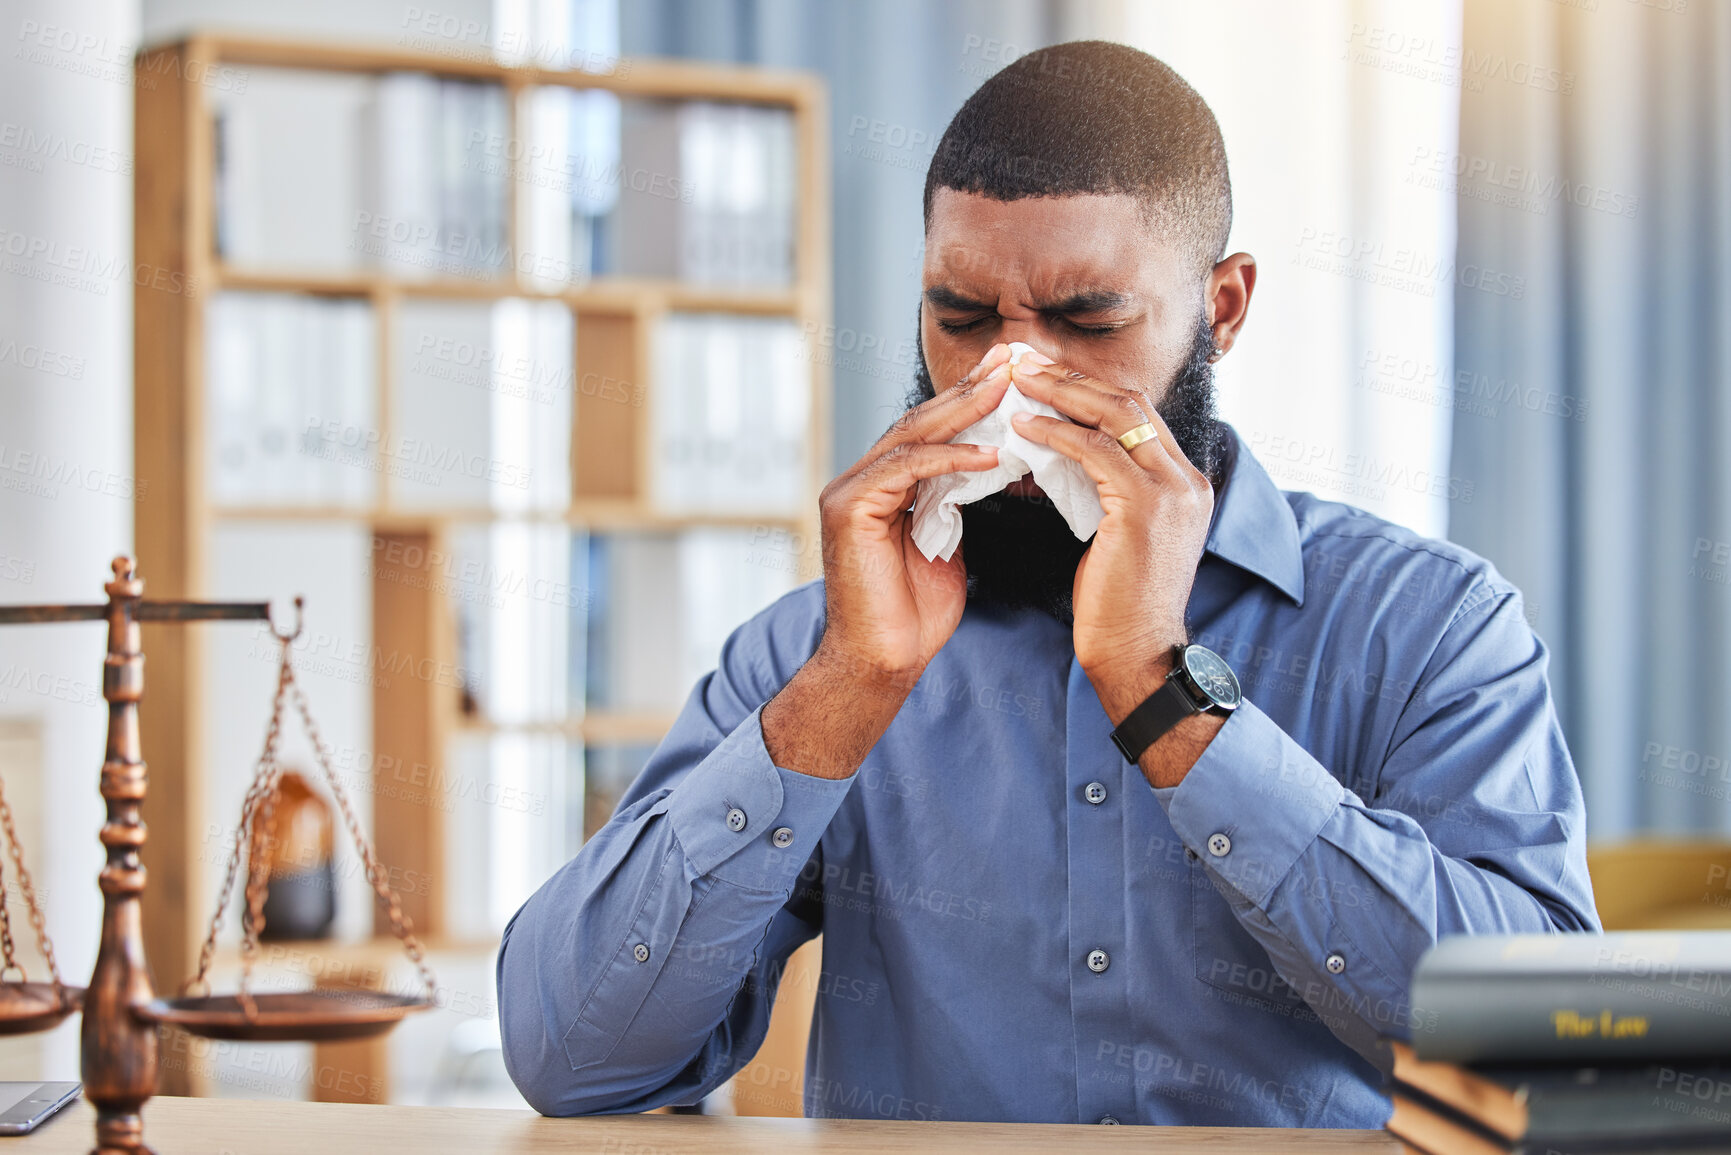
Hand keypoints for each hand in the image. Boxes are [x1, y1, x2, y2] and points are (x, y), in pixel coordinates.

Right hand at [813, 344, 1012, 680]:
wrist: (882, 664)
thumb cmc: (913, 616)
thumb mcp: (944, 545)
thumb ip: (954, 503)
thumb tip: (988, 469)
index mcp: (879, 486)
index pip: (929, 431)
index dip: (971, 402)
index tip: (1014, 377)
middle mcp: (859, 481)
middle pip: (920, 422)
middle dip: (970, 390)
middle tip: (1013, 360)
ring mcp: (849, 492)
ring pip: (911, 436)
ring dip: (963, 411)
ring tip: (1007, 389)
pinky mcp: (848, 509)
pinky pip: (905, 468)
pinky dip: (948, 458)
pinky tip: (989, 453)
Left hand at [1006, 358, 1214, 702]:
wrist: (1138, 653)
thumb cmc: (1119, 603)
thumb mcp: (1121, 533)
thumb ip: (1110, 489)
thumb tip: (1069, 454)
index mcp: (1185, 482)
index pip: (1138, 413)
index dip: (1089, 388)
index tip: (1046, 374)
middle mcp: (1187, 478)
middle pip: (1129, 401)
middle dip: (1073, 378)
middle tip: (1025, 362)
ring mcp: (1172, 489)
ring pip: (1114, 415)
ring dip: (1060, 394)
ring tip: (1017, 382)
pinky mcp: (1145, 506)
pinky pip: (1093, 451)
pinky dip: (1054, 433)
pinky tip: (1022, 427)